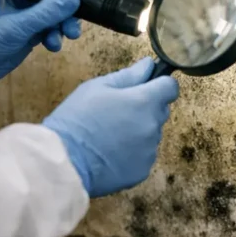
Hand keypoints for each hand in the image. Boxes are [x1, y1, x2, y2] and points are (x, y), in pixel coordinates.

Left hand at [0, 0, 100, 90]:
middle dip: (71, 3)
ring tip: (70, 35)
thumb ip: (45, 12)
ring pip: (56, 10)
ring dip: (65, 22)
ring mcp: (26, 11)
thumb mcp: (16, 26)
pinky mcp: (29, 28)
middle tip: (89, 10)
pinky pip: (51, 26)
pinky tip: (52, 45)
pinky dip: (55, 35)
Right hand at [43, 58, 179, 197]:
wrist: (65, 160)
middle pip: (161, 111)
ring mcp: (150, 150)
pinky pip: (144, 155)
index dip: (159, 85)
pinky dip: (133, 153)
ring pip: (152, 134)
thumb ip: (128, 76)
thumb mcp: (96, 88)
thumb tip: (149, 65)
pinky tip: (111, 153)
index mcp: (144, 101)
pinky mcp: (143, 170)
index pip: (170, 87)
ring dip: (139, 131)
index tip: (146, 88)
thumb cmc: (77, 118)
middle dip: (146, 108)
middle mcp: (153, 125)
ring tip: (110, 135)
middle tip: (118, 112)